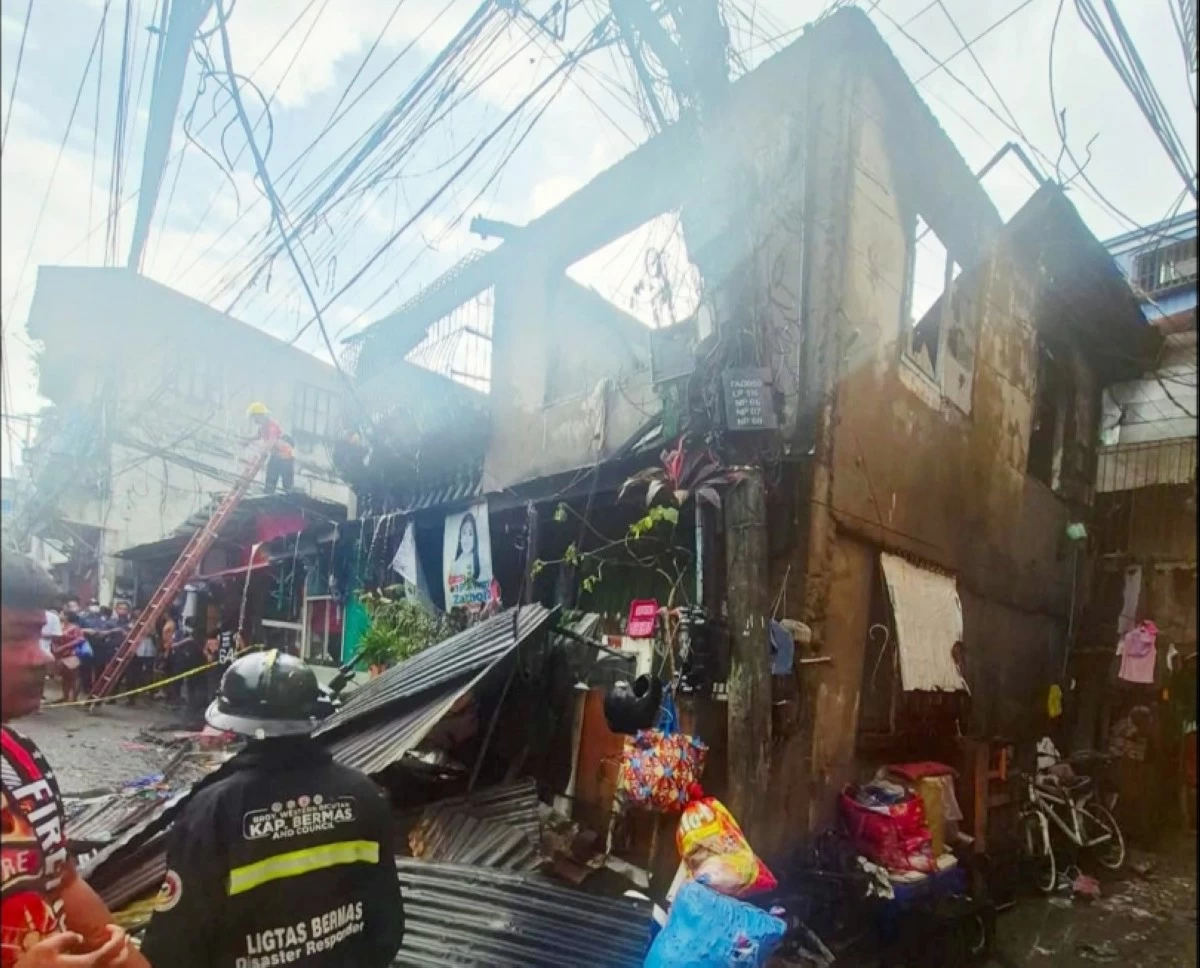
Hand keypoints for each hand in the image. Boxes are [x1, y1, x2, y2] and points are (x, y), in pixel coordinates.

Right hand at [12, 927, 126, 966]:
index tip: (109, 927)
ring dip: (116, 957)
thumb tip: (78, 937)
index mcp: (88, 963)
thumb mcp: (45, 948)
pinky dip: (104, 965)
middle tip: (115, 936)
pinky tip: (94, 960)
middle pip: (121, 960)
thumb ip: (66, 938)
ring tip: (108, 947)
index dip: (118, 933)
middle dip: (123, 946)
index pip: (115, 947)